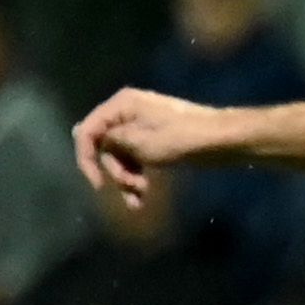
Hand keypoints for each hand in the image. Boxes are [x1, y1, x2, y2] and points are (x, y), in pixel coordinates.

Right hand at [75, 88, 230, 205]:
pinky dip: (137, 178)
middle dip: (116, 172)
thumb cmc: (183, 138)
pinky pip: (136, 161)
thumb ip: (110, 140)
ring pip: (120, 158)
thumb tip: (80, 132)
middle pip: (104, 148)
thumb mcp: (141, 142)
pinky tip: (141, 198)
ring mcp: (141, 128)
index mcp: (121, 105)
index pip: (88, 131)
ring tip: (140, 198)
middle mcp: (127, 113)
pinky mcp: (154, 142)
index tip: (97, 185)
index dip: (86, 158)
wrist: (224, 141)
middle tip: (134, 187)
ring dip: (127, 179)